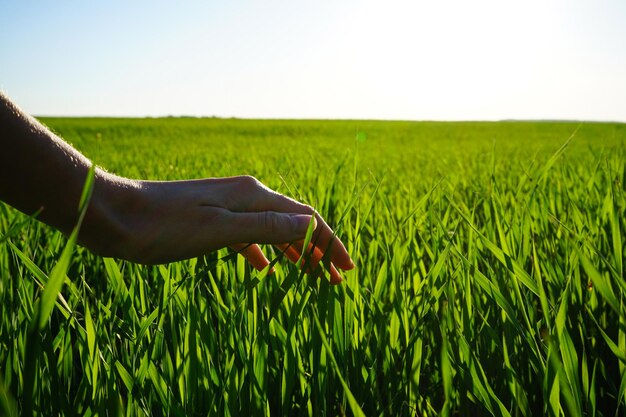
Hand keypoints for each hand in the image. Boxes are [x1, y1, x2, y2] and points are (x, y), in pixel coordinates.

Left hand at [105, 175, 353, 282]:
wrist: (116, 216)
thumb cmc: (164, 225)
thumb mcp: (218, 229)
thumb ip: (265, 227)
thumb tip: (308, 226)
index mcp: (252, 195)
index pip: (305, 218)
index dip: (329, 243)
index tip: (347, 269)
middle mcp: (245, 195)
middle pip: (293, 222)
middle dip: (316, 250)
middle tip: (335, 279)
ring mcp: (228, 205)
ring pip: (272, 229)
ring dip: (293, 251)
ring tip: (310, 275)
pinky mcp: (211, 218)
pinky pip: (248, 235)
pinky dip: (263, 251)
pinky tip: (264, 268)